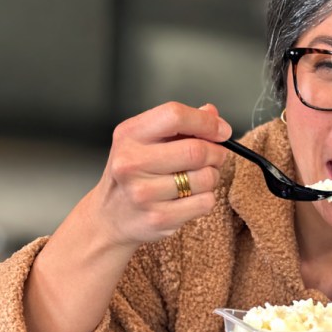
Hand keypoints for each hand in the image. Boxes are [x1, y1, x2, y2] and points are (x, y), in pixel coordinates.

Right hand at [88, 101, 232, 247]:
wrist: (109, 217)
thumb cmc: (133, 174)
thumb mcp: (145, 141)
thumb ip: (179, 125)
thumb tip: (212, 113)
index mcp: (129, 135)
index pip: (175, 115)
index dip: (207, 122)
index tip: (222, 131)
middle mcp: (131, 162)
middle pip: (196, 150)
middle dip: (216, 153)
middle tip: (217, 156)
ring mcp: (143, 193)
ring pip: (205, 178)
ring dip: (212, 176)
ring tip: (199, 178)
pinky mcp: (158, 218)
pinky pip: (205, 202)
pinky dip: (207, 198)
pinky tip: (190, 197)